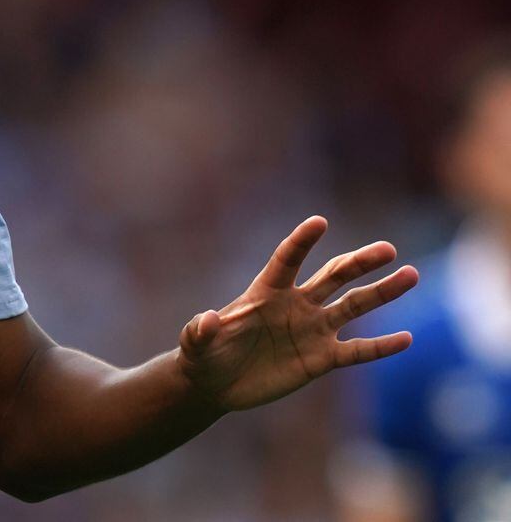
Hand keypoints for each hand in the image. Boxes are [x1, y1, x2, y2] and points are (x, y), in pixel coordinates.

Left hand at [176, 216, 417, 412]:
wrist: (215, 383)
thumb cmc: (203, 355)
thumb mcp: (195, 343)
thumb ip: (200, 330)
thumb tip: (208, 319)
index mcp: (265, 292)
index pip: (287, 260)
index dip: (301, 242)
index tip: (319, 222)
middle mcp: (295, 305)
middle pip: (333, 276)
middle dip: (359, 262)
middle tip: (387, 249)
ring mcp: (311, 330)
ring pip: (353, 306)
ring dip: (382, 292)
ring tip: (411, 275)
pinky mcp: (320, 359)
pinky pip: (357, 351)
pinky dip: (381, 347)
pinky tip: (407, 339)